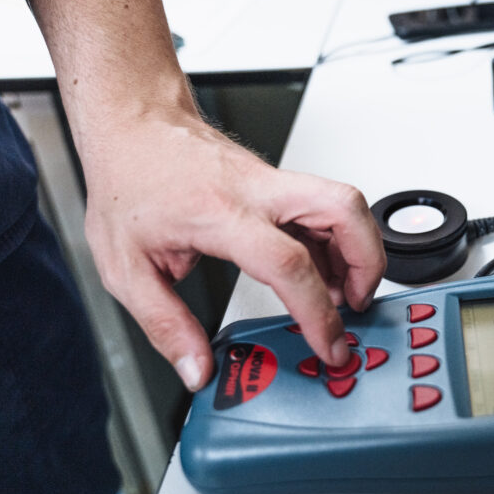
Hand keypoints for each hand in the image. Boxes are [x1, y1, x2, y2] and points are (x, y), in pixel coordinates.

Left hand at [81, 105, 385, 390]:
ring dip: (358, 252)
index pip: (289, 262)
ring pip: (345, 204)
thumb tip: (196, 368)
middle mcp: (259, 191)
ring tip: (341, 296)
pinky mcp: (280, 183)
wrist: (133, 125)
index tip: (328, 343)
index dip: (316, 311)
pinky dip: (338, 243)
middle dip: (368, 263)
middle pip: (345, 211)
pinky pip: (326, 209)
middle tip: (357, 304)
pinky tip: (320, 273)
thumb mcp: (126, 267)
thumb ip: (165, 324)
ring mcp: (275, 182)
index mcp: (222, 213)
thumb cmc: (129, 180)